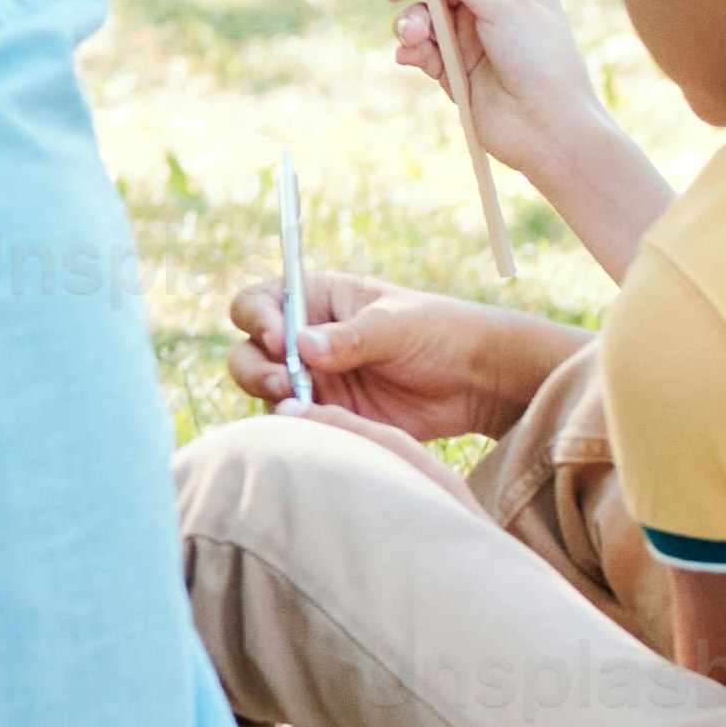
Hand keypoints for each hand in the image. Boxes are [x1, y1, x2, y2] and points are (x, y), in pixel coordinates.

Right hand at [226, 260, 570, 445]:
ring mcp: (313, 380)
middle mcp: (303, 339)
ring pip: (262, 389)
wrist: (477, 382)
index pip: (258, 303)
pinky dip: (297, 426)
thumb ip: (351, 337)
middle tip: (282, 382)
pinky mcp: (328, 415)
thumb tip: (302, 346)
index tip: (281, 338)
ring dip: (269, 396)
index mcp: (314, 300)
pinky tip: (319, 426)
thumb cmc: (440, 333)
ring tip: (299, 405)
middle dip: (254, 366)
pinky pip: (295, 423)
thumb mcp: (397, 325)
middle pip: (248, 349)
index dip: (258, 318)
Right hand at [379, 0, 618, 189]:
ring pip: (417, 10)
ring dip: (409, 21)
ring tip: (416, 39)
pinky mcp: (451, 62)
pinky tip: (414, 58)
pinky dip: (411, 49)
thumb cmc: (540, 60)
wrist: (547, 129)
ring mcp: (467, 30)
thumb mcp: (502, 3)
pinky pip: (417, 46)